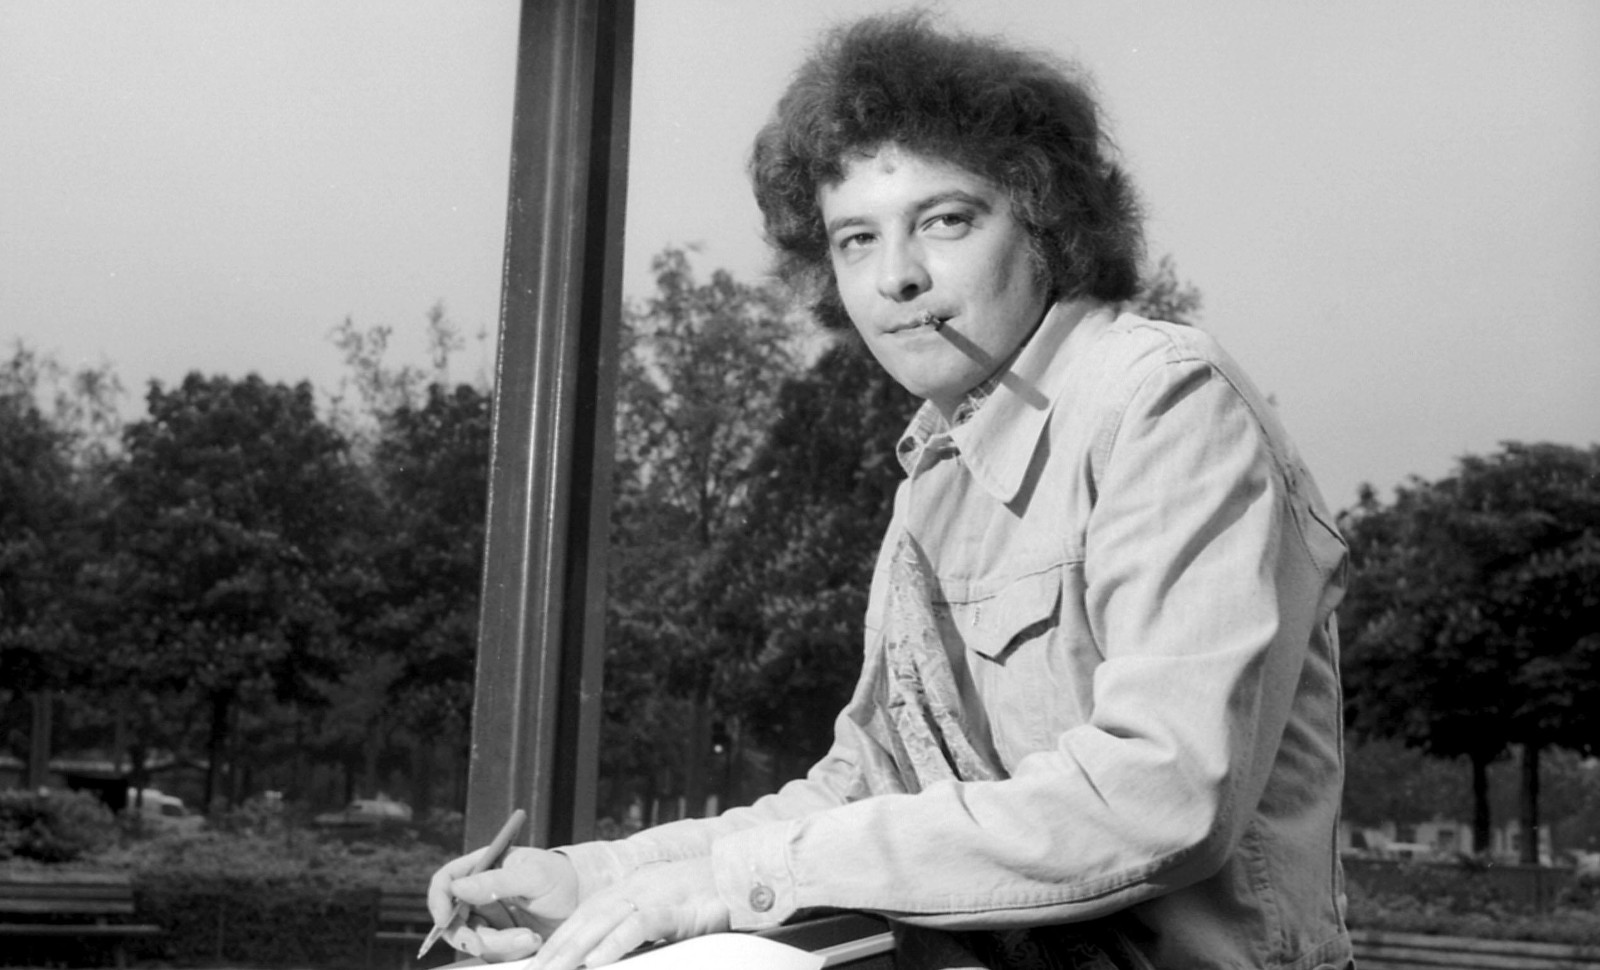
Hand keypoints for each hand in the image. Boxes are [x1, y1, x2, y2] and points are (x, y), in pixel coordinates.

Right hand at [427, 845, 580, 961]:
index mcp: (483, 867)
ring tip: (529, 937)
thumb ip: (496, 881)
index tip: (442, 919)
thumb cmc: (559, 877)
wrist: (582, 900)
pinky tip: (532, 940)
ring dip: (499, 944)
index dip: (438, 899)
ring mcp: (489, 918)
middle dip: (466, 935)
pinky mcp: (501, 938)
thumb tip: (458, 888)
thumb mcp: (533, 874)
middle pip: (452, 919)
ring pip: (473, 940)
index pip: (446, 880)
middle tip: (484, 944)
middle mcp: (480, 893)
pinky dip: (511, 950)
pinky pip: (494, 952)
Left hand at [526, 856, 729, 969]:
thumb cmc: (706, 896)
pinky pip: (640, 925)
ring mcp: (655, 895)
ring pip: (604, 921)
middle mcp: (636, 888)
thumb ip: (637, 927)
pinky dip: (615, 943)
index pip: (585, 915)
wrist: (745, 875)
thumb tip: (608, 953)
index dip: (560, 938)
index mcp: (630, 888)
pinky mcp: (677, 908)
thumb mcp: (664, 911)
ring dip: (575, 949)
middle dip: (557, 947)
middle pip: (587, 919)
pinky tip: (597, 961)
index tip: (539, 963)